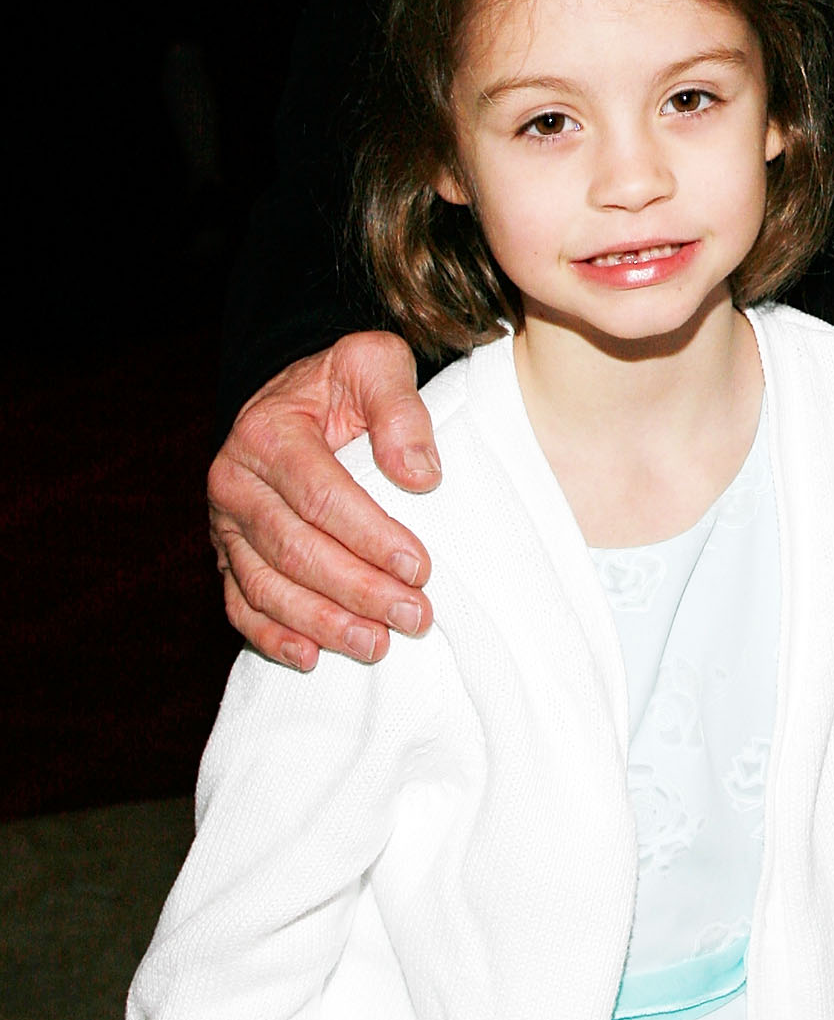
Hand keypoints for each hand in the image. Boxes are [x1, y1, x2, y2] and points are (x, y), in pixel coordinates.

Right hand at [209, 334, 440, 671]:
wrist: (295, 391)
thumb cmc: (342, 380)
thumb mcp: (375, 364)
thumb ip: (399, 409)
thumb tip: (421, 475)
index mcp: (267, 434)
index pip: (320, 497)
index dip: (369, 537)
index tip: (419, 567)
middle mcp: (234, 482)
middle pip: (294, 549)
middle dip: (357, 590)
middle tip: (414, 615)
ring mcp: (226, 523)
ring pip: (266, 586)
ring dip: (322, 622)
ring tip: (378, 644)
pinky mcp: (228, 553)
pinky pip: (241, 603)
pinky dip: (271, 635)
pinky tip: (312, 655)